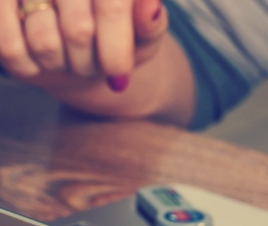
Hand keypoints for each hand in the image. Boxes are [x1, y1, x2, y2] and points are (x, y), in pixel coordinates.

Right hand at [0, 0, 167, 91]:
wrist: (77, 45)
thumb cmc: (116, 38)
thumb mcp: (143, 36)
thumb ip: (151, 24)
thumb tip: (150, 6)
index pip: (111, 7)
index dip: (116, 49)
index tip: (119, 76)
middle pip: (79, 31)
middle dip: (89, 64)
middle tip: (91, 66)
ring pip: (45, 43)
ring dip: (61, 66)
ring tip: (68, 58)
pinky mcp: (1, 4)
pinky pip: (10, 48)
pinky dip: (29, 66)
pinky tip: (40, 61)